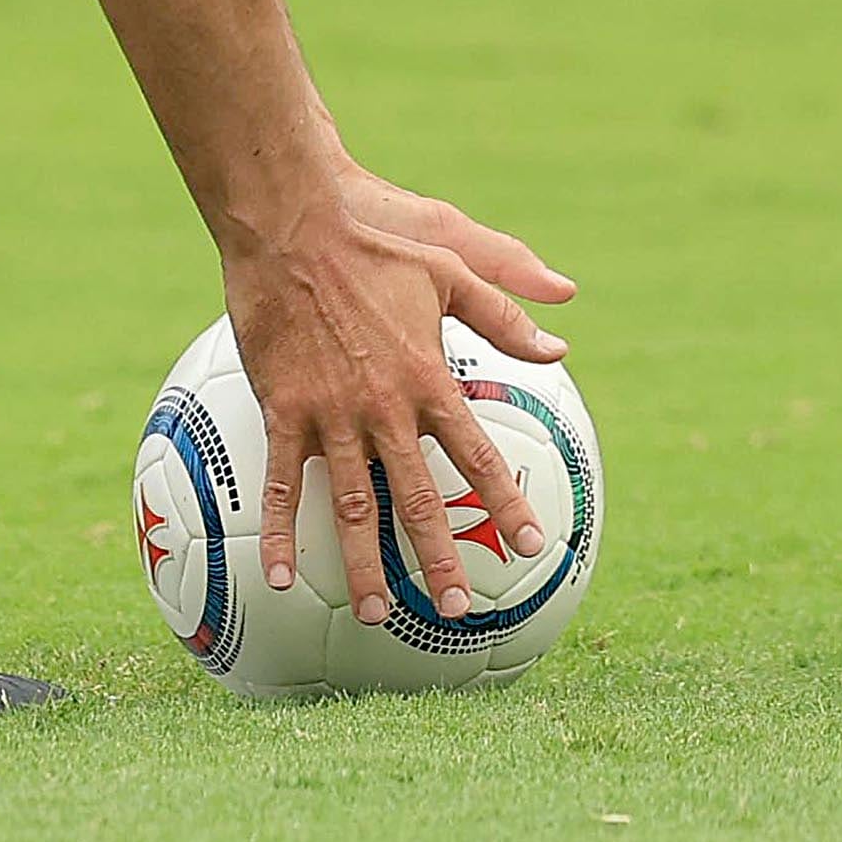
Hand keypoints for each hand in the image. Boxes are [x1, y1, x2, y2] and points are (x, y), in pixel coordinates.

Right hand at [223, 166, 576, 627]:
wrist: (294, 225)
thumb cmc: (376, 239)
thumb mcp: (453, 266)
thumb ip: (506, 312)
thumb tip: (561, 347)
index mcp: (430, 377)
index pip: (478, 455)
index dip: (505, 504)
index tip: (531, 545)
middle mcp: (386, 407)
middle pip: (418, 498)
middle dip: (439, 557)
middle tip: (456, 607)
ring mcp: (332, 413)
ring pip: (353, 505)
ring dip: (364, 565)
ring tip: (375, 616)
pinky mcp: (284, 409)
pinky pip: (284, 483)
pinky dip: (281, 532)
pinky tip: (280, 576)